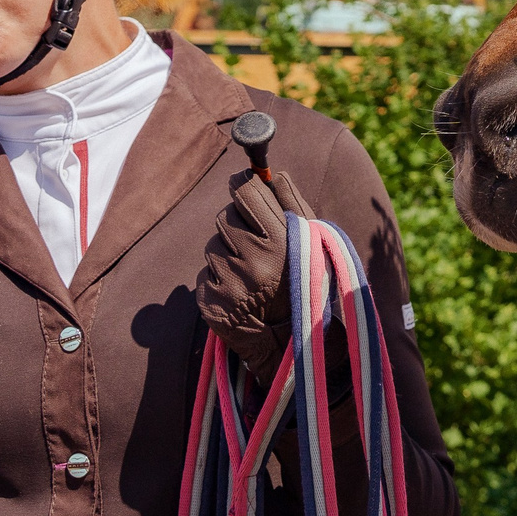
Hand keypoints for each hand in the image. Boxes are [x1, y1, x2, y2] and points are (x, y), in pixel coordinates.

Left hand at [201, 168, 311, 371]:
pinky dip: (218, 280)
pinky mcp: (210, 303)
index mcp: (282, 242)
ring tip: (249, 274)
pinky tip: (238, 292)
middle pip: (224, 217)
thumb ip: (293, 204)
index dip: (243, 185)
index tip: (242, 185)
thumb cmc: (307, 283)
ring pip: (212, 247)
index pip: (247, 193)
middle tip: (251, 241)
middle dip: (235, 224)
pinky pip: (204, 275)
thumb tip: (272, 173)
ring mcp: (230, 284)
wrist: (295, 342)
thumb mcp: (312, 243)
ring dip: (227, 254)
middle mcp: (255, 261)